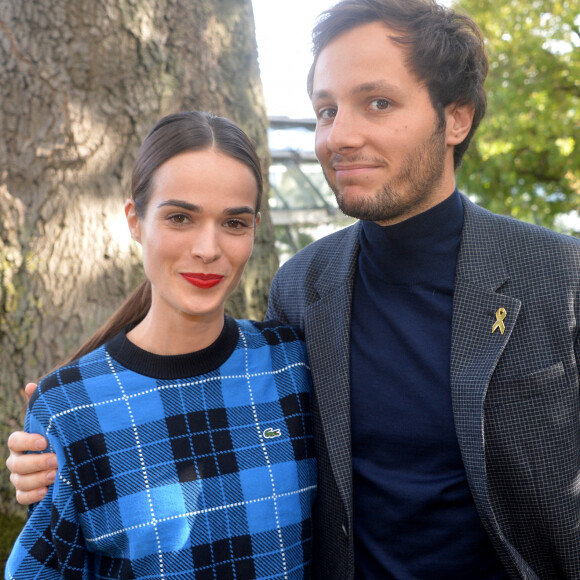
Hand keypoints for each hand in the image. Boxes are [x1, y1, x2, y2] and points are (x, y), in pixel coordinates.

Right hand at [5, 383, 57, 504]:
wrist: (67, 459)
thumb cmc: (57, 436)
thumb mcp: (52, 421)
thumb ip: (42, 406)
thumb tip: (30, 385)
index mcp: (21, 442)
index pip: (14, 441)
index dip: (27, 441)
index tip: (45, 441)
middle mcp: (17, 460)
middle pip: (17, 464)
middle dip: (36, 462)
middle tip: (57, 460)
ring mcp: (20, 478)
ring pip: (19, 481)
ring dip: (37, 479)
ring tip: (56, 475)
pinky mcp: (26, 493)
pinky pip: (22, 498)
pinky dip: (33, 496)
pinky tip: (47, 491)